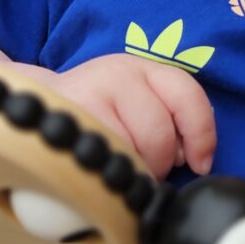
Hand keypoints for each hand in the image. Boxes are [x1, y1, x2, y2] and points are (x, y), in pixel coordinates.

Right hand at [22, 53, 215, 182]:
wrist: (42, 104)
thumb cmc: (103, 111)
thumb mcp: (142, 101)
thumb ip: (172, 120)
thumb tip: (193, 156)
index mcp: (147, 69)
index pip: (189, 97)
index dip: (202, 136)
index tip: (200, 164)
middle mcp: (119, 74)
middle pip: (160, 134)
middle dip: (160, 162)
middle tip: (146, 166)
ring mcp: (90, 96)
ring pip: (131, 152)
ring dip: (132, 171)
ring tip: (119, 164)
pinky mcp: (67, 121)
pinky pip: (102, 160)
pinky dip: (109, 175)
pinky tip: (101, 168)